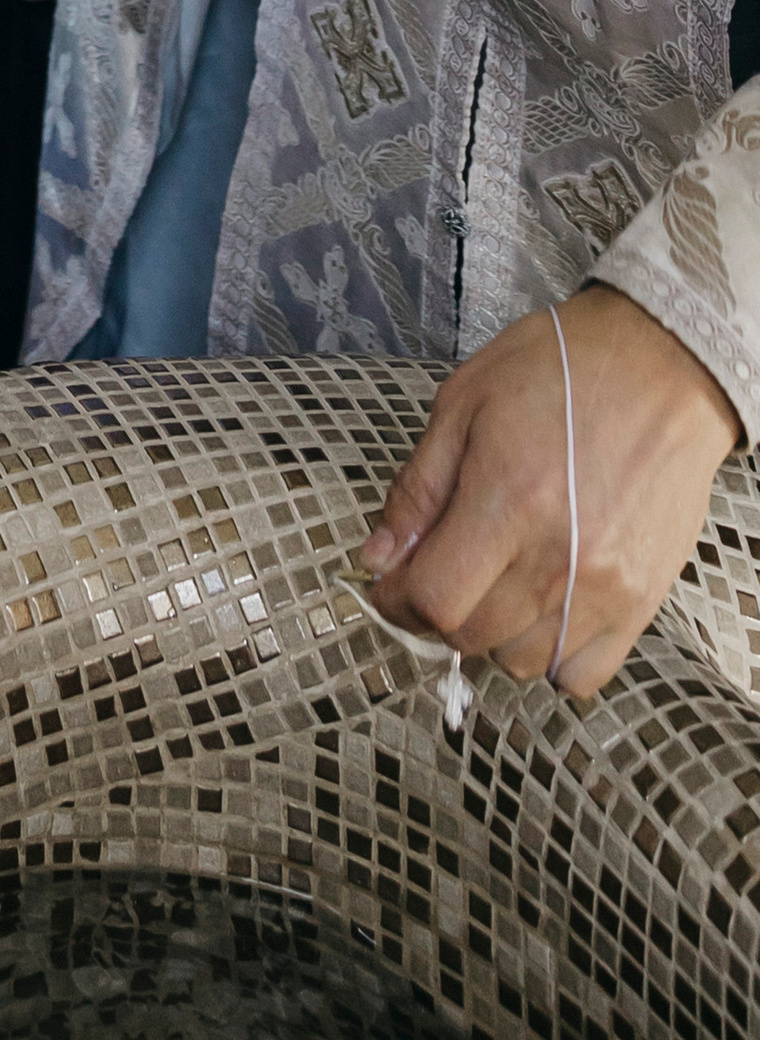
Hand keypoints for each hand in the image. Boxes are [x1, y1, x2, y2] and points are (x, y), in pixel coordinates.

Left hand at [362, 284, 737, 696]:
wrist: (661, 367)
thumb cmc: (557, 370)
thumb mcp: (463, 403)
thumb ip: (417, 489)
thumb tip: (378, 558)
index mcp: (508, 501)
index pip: (435, 598)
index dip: (395, 600)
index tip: (387, 583)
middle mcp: (559, 559)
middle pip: (473, 636)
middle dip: (434, 615)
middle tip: (433, 576)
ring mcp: (607, 589)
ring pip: (523, 663)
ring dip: (490, 636)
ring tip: (491, 584)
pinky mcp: (643, 603)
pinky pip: (583, 672)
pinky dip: (551, 655)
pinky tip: (541, 609)